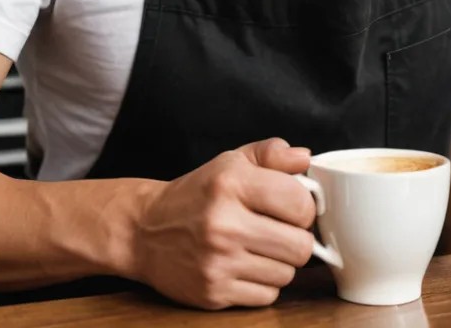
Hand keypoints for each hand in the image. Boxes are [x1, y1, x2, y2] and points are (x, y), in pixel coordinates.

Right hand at [132, 138, 315, 308]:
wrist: (145, 230)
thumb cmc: (197, 193)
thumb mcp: (231, 162)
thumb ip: (272, 154)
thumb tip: (305, 158)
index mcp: (231, 183)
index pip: (300, 203)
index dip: (305, 207)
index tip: (293, 207)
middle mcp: (224, 223)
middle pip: (300, 246)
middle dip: (298, 238)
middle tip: (281, 230)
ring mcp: (218, 262)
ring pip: (287, 274)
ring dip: (280, 262)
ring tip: (260, 246)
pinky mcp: (213, 292)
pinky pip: (267, 296)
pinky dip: (263, 283)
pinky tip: (246, 265)